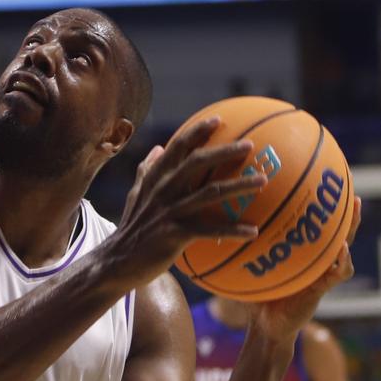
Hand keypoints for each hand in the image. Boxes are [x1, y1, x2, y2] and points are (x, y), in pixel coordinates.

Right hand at [105, 117, 263, 285]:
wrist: (117, 261)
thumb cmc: (132, 228)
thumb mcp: (136, 194)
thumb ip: (147, 170)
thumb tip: (157, 148)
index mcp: (156, 177)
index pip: (177, 146)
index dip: (197, 131)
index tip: (218, 119)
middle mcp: (163, 189)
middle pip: (197, 162)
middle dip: (225, 150)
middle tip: (250, 145)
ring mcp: (169, 211)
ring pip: (210, 193)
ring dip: (238, 186)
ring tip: (262, 181)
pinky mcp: (175, 234)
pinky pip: (209, 229)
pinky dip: (232, 230)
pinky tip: (254, 231)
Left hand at [249, 195, 360, 336]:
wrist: (264, 326)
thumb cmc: (256, 296)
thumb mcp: (251, 266)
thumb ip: (246, 247)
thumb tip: (224, 220)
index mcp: (303, 254)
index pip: (317, 227)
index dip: (324, 209)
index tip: (327, 185)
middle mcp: (316, 261)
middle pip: (338, 232)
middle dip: (348, 214)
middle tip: (354, 194)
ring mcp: (321, 274)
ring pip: (345, 249)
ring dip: (352, 231)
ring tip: (355, 212)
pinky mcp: (321, 289)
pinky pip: (339, 272)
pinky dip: (343, 260)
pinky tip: (342, 248)